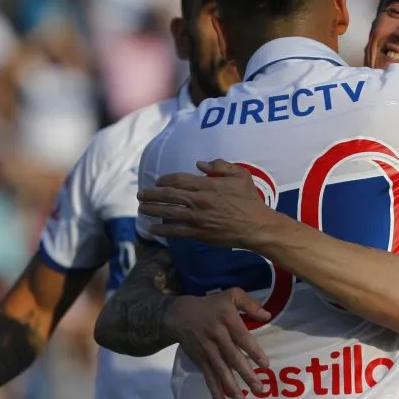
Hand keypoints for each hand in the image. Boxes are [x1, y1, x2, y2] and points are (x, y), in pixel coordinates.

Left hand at [137, 159, 274, 248]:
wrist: (257, 226)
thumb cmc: (250, 200)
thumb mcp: (241, 175)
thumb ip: (221, 166)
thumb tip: (200, 164)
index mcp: (208, 185)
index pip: (179, 180)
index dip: (165, 179)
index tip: (158, 181)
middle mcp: (199, 201)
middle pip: (169, 195)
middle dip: (152, 194)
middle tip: (140, 194)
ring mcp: (197, 218)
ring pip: (169, 212)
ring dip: (152, 210)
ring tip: (142, 208)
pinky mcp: (199, 233)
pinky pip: (176, 231)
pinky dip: (163, 229)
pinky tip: (153, 228)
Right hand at [165, 289, 272, 398]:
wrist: (180, 315)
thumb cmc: (211, 305)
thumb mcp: (230, 295)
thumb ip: (249, 303)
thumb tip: (267, 315)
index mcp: (226, 320)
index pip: (242, 337)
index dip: (254, 351)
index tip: (265, 365)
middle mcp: (217, 336)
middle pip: (232, 358)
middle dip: (245, 375)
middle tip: (258, 389)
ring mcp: (207, 350)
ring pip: (220, 371)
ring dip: (231, 387)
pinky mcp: (200, 360)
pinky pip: (208, 378)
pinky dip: (214, 392)